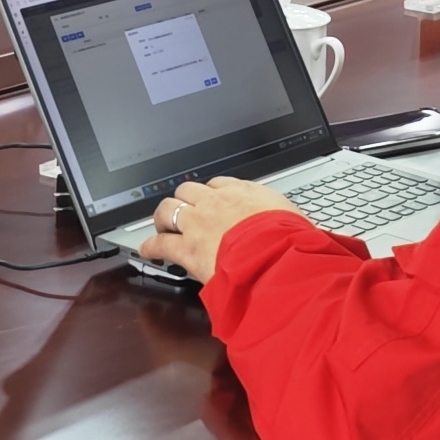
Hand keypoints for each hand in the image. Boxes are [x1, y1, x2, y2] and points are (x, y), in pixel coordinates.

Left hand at [134, 177, 303, 280]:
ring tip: (161, 224)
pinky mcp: (187, 247)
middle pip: (188, 190)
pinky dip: (151, 246)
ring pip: (168, 208)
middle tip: (182, 210)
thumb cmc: (289, 239)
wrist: (275, 255)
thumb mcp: (292, 219)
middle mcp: (216, 202)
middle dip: (183, 199)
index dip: (211, 193)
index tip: (210, 200)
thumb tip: (292, 225)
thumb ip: (282, 217)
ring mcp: (198, 222)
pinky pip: (160, 242)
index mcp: (243, 192)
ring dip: (163, 216)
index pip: (219, 184)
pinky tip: (147, 249)